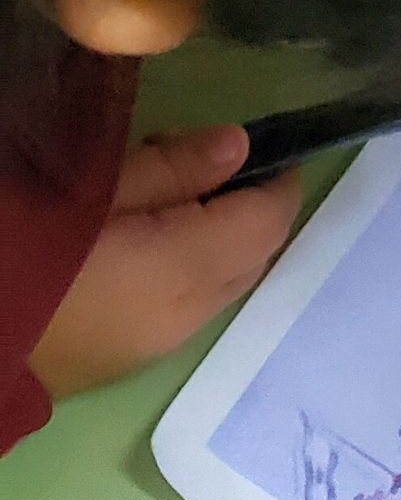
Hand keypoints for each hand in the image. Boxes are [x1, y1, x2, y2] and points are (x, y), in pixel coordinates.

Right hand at [30, 126, 299, 399]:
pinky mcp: (130, 358)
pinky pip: (191, 304)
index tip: (265, 141)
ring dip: (221, 239)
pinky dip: (193, 266)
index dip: (277, 179)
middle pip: (255, 256)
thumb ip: (172, 168)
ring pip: (225, 283)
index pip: (268, 222)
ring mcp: (159, 345)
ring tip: (161, 193)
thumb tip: (238, 147)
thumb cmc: (23, 246)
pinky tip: (145, 236)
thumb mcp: (90, 186)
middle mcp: (187, 317)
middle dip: (250, 207)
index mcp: (182, 271)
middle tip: (198, 159)